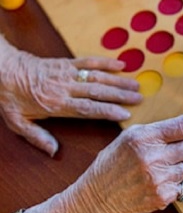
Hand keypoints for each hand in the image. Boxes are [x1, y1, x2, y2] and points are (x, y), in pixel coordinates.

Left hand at [0, 38, 141, 155]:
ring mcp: (68, 73)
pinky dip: (105, 62)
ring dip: (118, 80)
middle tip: (139, 98)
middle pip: (98, 92)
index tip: (126, 114)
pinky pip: (89, 61)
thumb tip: (54, 152)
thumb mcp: (17, 123)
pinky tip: (120, 64)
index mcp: (56, 104)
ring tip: (136, 84)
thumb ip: (37, 137)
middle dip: (121, 95)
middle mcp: (65, 88)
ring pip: (98, 77)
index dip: (108, 111)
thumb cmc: (11, 98)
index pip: (88, 109)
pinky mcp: (67, 62)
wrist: (2, 70)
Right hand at [23, 115, 182, 212]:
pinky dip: (181, 181)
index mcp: (144, 137)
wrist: (97, 199)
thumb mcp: (129, 137)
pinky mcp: (162, 196)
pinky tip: (165, 179)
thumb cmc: (113, 165)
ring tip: (170, 165)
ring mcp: (158, 179)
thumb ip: (157, 131)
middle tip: (180, 148)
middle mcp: (152, 157)